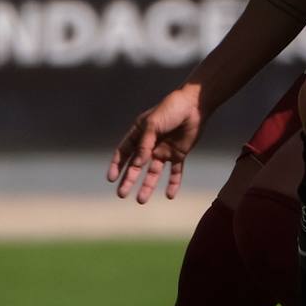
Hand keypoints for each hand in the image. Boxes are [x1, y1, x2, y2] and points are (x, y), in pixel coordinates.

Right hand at [108, 86, 206, 202]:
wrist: (194, 105)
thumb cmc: (171, 109)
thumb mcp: (153, 124)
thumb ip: (145, 144)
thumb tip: (137, 164)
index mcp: (139, 133)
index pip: (124, 152)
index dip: (117, 165)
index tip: (111, 179)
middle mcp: (149, 144)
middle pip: (136, 166)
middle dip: (128, 180)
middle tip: (121, 194)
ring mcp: (164, 150)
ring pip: (153, 172)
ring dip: (147, 186)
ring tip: (140, 200)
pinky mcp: (178, 154)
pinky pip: (175, 172)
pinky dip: (173, 183)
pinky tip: (169, 196)